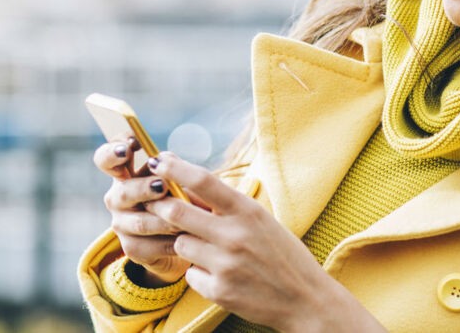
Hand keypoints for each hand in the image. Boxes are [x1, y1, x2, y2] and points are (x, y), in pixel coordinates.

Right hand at [93, 138, 192, 285]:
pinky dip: (171, 242)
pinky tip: (186, 238)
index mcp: (123, 174)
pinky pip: (151, 246)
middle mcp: (116, 198)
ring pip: (140, 222)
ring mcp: (121, 224)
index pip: (105, 159)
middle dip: (143, 189)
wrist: (182, 235)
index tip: (128, 148)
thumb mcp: (175, 177)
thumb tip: (165, 161)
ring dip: (164, 220)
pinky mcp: (131, 248)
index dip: (112, 152)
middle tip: (162, 186)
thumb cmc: (177, 196)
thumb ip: (170, 166)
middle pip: (123, 192)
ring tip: (183, 218)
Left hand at [146, 153, 386, 332]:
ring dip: (185, 243)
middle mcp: (235, 236)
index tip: (158, 161)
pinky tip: (220, 274)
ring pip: (180, 244)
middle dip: (160, 207)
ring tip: (207, 248)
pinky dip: (198, 272)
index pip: (203, 181)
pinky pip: (190, 275)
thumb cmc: (280, 253)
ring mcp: (226, 265)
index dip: (174, 168)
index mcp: (248, 211)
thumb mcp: (260, 219)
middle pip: (176, 212)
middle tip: (155, 205)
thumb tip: (185, 182)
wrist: (305, 299)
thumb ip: (225, 205)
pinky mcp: (219, 291)